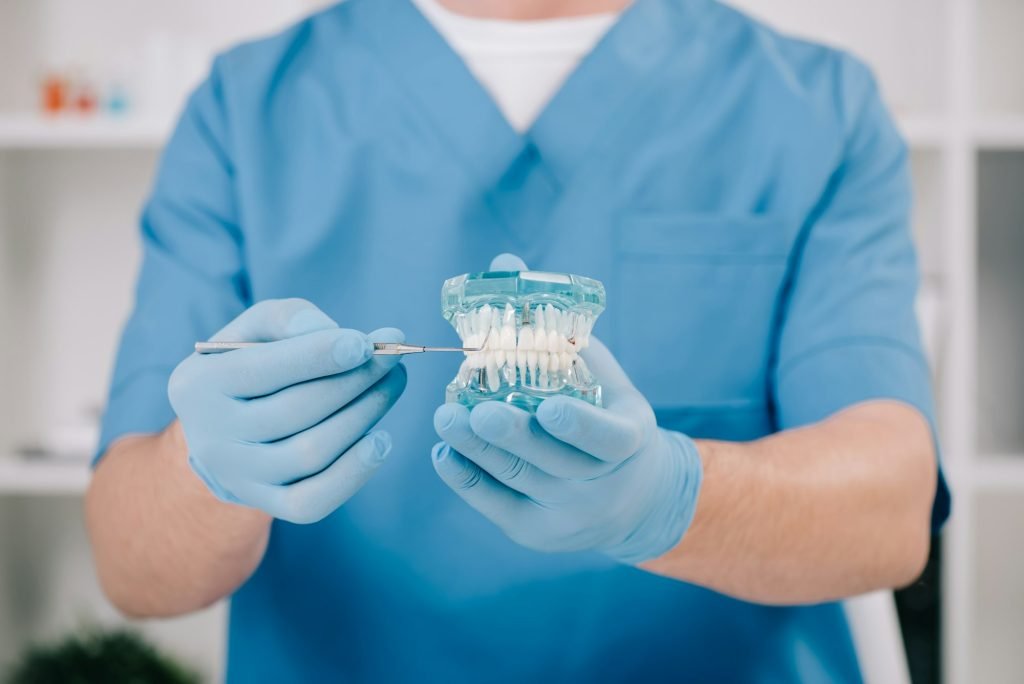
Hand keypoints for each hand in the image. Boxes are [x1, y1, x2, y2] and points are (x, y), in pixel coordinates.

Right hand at [168, 299, 406, 522]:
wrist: (226, 429)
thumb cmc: (251, 365)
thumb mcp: (255, 330)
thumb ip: (287, 319)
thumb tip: (332, 332)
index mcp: (198, 386)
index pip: (264, 369)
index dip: (320, 355)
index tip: (366, 343)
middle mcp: (212, 437)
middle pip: (296, 410)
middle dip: (355, 380)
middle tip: (392, 358)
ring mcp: (239, 477)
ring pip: (311, 452)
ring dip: (364, 414)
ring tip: (392, 384)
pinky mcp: (267, 504)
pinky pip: (314, 500)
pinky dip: (355, 471)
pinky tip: (381, 440)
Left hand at [431, 337, 702, 563]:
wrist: (630, 496)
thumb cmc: (605, 414)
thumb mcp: (599, 373)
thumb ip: (554, 324)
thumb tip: (505, 263)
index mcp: (629, 441)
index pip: (606, 438)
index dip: (580, 425)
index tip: (550, 408)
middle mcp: (602, 484)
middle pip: (550, 462)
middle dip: (510, 436)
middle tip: (473, 411)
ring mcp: (568, 516)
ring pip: (517, 480)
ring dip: (477, 450)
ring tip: (445, 418)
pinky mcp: (536, 532)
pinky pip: (496, 506)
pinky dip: (467, 480)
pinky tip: (444, 454)